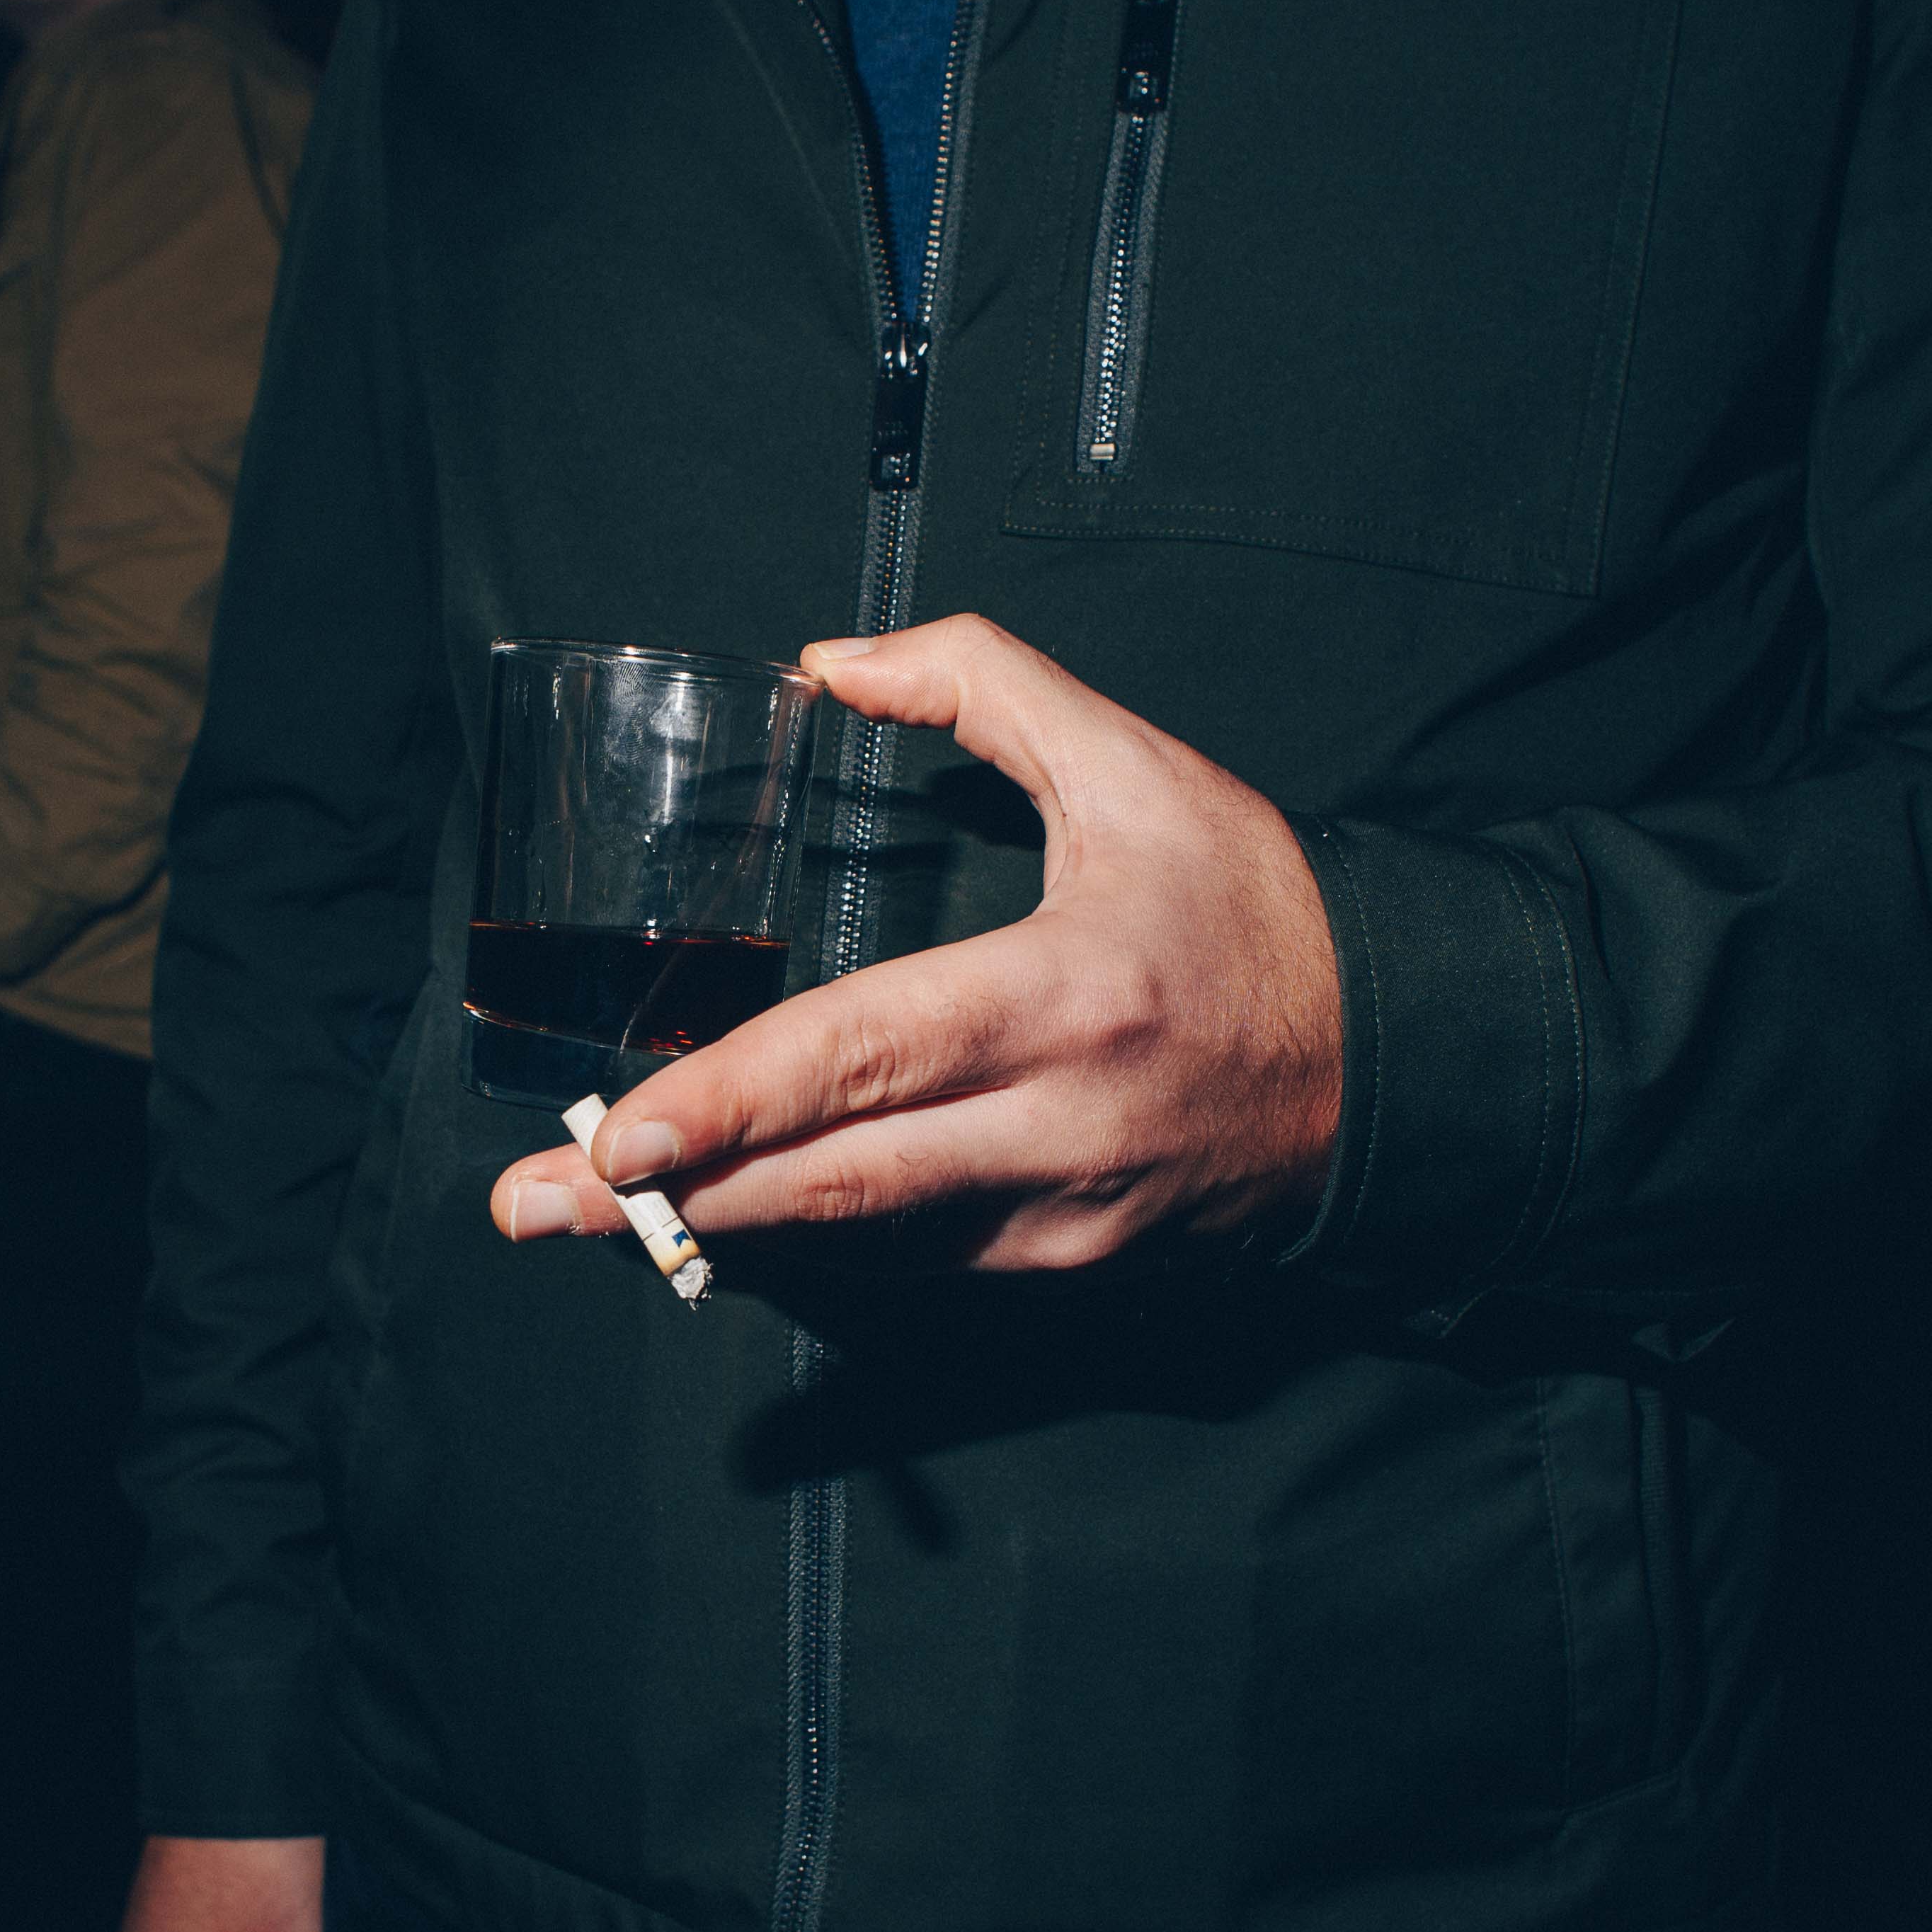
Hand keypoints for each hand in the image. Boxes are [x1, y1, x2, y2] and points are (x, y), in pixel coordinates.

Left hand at [490, 615, 1340, 1271]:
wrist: (1402, 1067)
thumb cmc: (1259, 912)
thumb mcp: (1138, 767)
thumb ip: (984, 685)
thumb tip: (834, 661)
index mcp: (1065, 998)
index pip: (863, 1060)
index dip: (729, 1105)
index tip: (615, 1136)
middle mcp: (1057, 1128)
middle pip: (828, 1185)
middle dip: (664, 1202)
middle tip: (529, 1205)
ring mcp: (1062, 1219)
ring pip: (860, 1241)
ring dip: (716, 1232)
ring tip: (588, 1219)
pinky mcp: (1071, 1270)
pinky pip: (915, 1264)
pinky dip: (815, 1244)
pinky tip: (723, 1222)